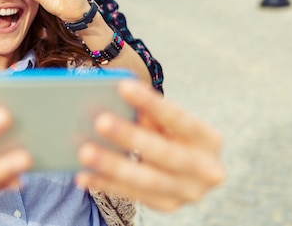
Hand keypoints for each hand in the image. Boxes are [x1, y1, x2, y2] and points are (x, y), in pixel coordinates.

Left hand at [75, 80, 224, 210]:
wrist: (193, 171)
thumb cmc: (173, 134)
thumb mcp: (169, 122)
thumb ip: (150, 113)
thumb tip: (115, 99)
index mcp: (209, 140)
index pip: (179, 118)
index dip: (151, 103)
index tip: (122, 86)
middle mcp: (206, 170)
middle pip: (163, 153)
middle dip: (130, 136)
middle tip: (100, 121)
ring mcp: (188, 193)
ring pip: (146, 180)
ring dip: (113, 166)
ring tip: (84, 152)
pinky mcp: (168, 206)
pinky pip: (132, 196)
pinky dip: (105, 184)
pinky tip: (83, 175)